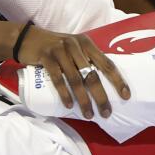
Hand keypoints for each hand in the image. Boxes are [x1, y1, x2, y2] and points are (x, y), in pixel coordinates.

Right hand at [16, 26, 130, 117]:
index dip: (118, 80)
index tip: (126, 96)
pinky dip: (64, 94)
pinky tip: (69, 105)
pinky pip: (58, 78)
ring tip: (88, 114)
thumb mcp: (74, 48)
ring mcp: (60, 51)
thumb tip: (103, 82)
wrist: (29, 39)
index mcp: (87, 44)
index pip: (107, 63)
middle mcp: (76, 45)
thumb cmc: (56, 48)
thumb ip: (86, 60)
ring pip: (76, 79)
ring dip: (83, 100)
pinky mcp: (46, 57)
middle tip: (106, 113)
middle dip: (101, 96)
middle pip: (92, 75)